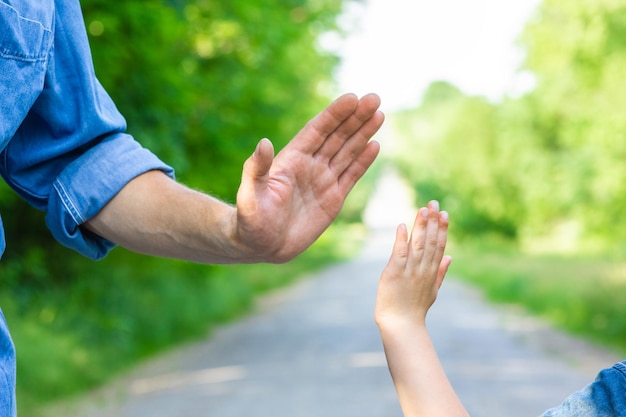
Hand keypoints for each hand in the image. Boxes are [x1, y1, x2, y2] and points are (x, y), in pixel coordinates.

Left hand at [235, 93, 383, 262]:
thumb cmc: (251, 219)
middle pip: (337, 136)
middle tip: (374, 98)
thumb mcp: (251, 193)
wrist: (261, 246)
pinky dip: (363, 161)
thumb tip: (263, 143)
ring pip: (347, 152)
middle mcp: (310, 165)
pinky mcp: (333, 199)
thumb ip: (257, 169)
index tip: (353, 98)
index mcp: (292, 159)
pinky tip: (374, 145)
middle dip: (355, 117)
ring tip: (379, 115)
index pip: (318, 130)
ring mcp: (323, 181)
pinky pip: (351, 175)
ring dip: (363, 134)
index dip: (335, 114)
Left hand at [375, 201, 451, 326]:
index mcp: (431, 272)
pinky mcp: (394, 273)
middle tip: (434, 203)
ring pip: (417, 245)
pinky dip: (401, 239)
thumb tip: (451, 257)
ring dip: (420, 226)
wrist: (402, 325)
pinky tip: (403, 226)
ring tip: (423, 209)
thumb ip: (441, 273)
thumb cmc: (415, 309)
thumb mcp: (433, 291)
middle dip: (432, 221)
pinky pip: (399, 253)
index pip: (439, 246)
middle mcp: (423, 269)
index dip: (442, 228)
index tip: (444, 213)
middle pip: (430, 241)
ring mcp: (409, 271)